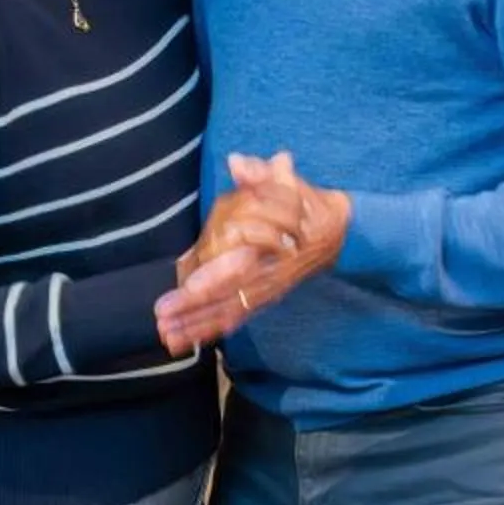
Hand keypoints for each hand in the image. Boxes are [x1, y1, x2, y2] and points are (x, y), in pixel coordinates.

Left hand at [156, 152, 349, 352]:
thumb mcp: (290, 183)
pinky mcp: (263, 298)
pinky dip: (210, 331)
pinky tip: (186, 342)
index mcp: (274, 249)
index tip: (190, 285)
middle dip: (195, 309)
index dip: (216, 277)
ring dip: (196, 326)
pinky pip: (236, 318)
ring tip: (166, 337)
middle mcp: (270, 275)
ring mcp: (267, 290)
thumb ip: (261, 174)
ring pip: (229, 312)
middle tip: (163, 317)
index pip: (243, 266)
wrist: (340, 233)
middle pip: (229, 296)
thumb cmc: (308, 205)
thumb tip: (237, 162)